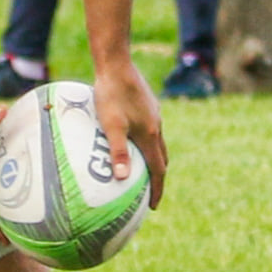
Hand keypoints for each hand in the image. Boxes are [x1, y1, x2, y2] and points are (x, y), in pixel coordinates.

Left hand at [92, 62, 166, 207]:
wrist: (116, 64)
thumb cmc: (110, 95)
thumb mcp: (111, 125)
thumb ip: (117, 151)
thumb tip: (122, 178)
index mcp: (150, 135)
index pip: (158, 170)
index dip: (156, 189)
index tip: (152, 206)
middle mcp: (156, 127)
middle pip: (161, 159)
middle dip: (157, 178)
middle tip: (148, 193)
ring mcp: (153, 115)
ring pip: (157, 144)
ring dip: (152, 160)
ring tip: (141, 172)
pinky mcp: (147, 106)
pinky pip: (150, 132)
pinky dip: (146, 144)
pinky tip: (132, 142)